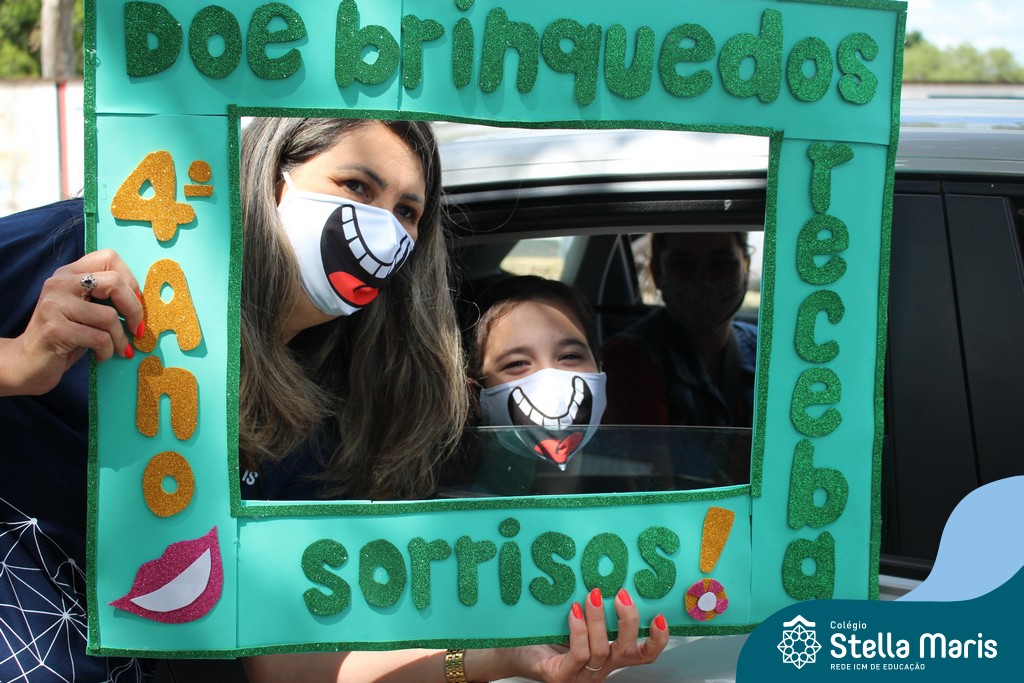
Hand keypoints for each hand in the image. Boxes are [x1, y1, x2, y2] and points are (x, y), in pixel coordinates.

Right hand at [0, 249, 143, 395]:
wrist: (28, 363)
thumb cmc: (66, 337)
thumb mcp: (86, 310)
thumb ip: (106, 297)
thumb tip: (142, 300)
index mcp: (70, 273)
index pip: (110, 257)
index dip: (131, 281)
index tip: (135, 304)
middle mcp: (59, 283)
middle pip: (115, 282)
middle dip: (134, 310)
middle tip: (138, 330)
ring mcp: (54, 305)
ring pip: (109, 316)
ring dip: (120, 339)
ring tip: (117, 349)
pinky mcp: (55, 329)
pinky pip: (99, 338)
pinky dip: (107, 350)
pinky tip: (101, 356)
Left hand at [506, 588, 669, 681]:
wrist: (509, 649)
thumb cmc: (543, 632)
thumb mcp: (576, 615)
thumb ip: (594, 604)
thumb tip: (606, 570)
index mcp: (608, 656)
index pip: (642, 655)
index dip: (657, 640)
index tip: (659, 616)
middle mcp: (599, 669)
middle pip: (628, 653)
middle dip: (629, 623)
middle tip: (622, 596)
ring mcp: (581, 676)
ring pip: (601, 651)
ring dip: (599, 620)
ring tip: (593, 596)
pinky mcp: (560, 676)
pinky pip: (578, 655)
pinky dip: (579, 630)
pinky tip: (574, 612)